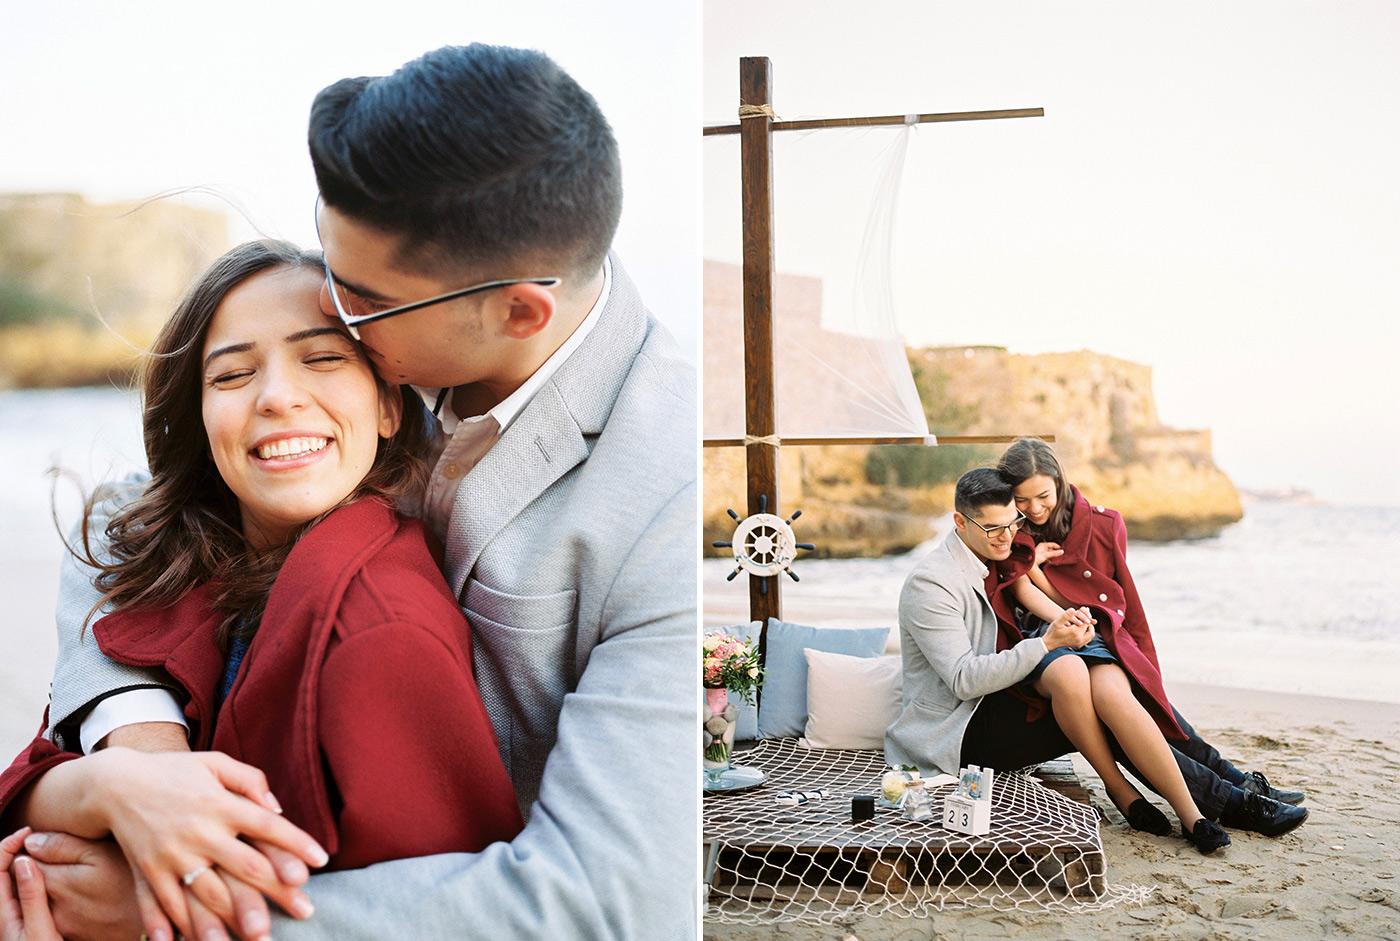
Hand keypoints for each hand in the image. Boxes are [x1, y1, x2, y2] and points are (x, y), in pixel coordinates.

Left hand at [0, 828, 61, 940]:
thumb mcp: (42, 931)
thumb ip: (33, 897)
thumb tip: (24, 862)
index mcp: (1, 914)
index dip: (8, 845)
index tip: (30, 832)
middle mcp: (1, 915)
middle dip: (10, 849)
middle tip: (34, 835)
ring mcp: (10, 918)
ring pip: (6, 881)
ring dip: (17, 861)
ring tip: (39, 847)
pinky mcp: (19, 922)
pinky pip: (16, 890)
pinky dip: (25, 875)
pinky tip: (43, 871)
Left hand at [17, 831, 145, 940]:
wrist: (148, 923)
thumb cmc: (130, 883)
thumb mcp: (101, 855)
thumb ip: (63, 845)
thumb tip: (31, 842)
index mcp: (54, 882)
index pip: (22, 860)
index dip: (34, 846)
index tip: (52, 841)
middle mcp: (48, 906)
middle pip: (28, 878)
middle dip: (39, 864)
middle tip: (66, 856)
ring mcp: (56, 923)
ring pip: (39, 895)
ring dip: (49, 881)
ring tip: (77, 874)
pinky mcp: (66, 932)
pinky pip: (52, 910)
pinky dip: (60, 898)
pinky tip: (83, 893)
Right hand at [84, 749, 324, 937]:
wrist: (114, 783)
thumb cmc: (174, 772)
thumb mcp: (215, 762)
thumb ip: (251, 780)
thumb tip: (277, 807)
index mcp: (220, 803)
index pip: (267, 825)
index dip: (296, 843)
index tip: (320, 861)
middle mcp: (199, 831)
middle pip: (244, 866)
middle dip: (276, 890)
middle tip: (305, 912)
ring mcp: (172, 855)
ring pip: (206, 895)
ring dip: (232, 920)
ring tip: (255, 940)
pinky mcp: (147, 872)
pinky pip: (165, 905)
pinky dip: (177, 928)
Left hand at [1032, 541, 1062, 566]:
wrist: (1030, 564)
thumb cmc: (1036, 557)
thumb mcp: (1047, 555)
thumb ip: (1055, 553)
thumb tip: (1062, 551)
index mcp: (1043, 545)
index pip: (1053, 544)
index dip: (1058, 547)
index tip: (1063, 551)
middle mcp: (1043, 548)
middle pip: (1052, 549)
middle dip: (1056, 553)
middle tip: (1061, 556)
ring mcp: (1042, 553)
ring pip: (1050, 554)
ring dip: (1053, 557)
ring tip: (1058, 559)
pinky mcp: (1041, 557)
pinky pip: (1048, 558)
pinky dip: (1050, 560)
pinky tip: (1052, 562)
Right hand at [1043, 606, 1095, 650]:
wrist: (1049, 643)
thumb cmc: (1052, 632)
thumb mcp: (1057, 622)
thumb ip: (1065, 616)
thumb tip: (1073, 609)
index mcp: (1075, 632)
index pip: (1086, 622)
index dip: (1087, 614)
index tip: (1086, 609)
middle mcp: (1079, 639)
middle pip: (1091, 629)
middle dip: (1089, 622)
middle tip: (1086, 616)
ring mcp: (1079, 643)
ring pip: (1091, 635)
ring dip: (1089, 628)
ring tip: (1085, 622)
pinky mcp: (1078, 646)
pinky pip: (1087, 639)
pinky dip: (1087, 633)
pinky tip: (1082, 629)